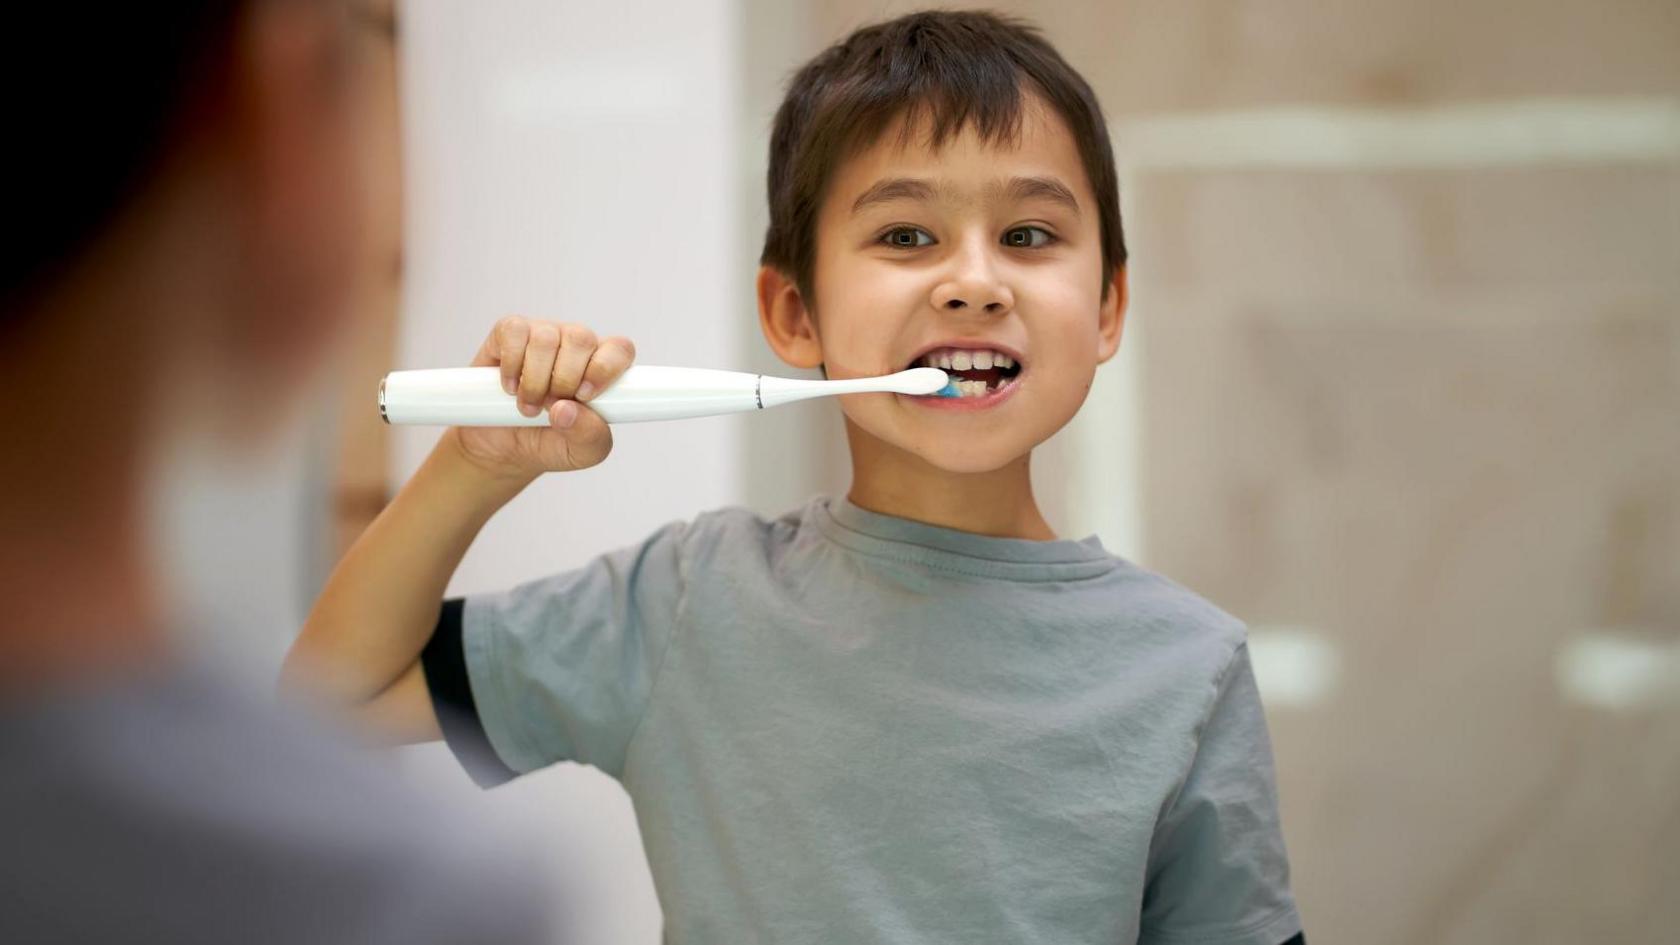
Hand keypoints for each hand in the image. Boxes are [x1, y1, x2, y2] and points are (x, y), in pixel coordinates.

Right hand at [448, 317, 635, 479]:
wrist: (505, 446)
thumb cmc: (551, 443)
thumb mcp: (580, 453)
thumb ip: (588, 436)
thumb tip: (566, 410)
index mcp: (603, 368)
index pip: (620, 349)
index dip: (605, 367)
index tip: (584, 396)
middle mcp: (576, 345)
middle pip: (581, 339)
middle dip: (563, 381)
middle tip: (550, 408)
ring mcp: (544, 334)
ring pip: (546, 338)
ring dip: (534, 380)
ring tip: (529, 406)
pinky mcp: (512, 332)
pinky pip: (514, 332)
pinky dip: (511, 365)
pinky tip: (512, 388)